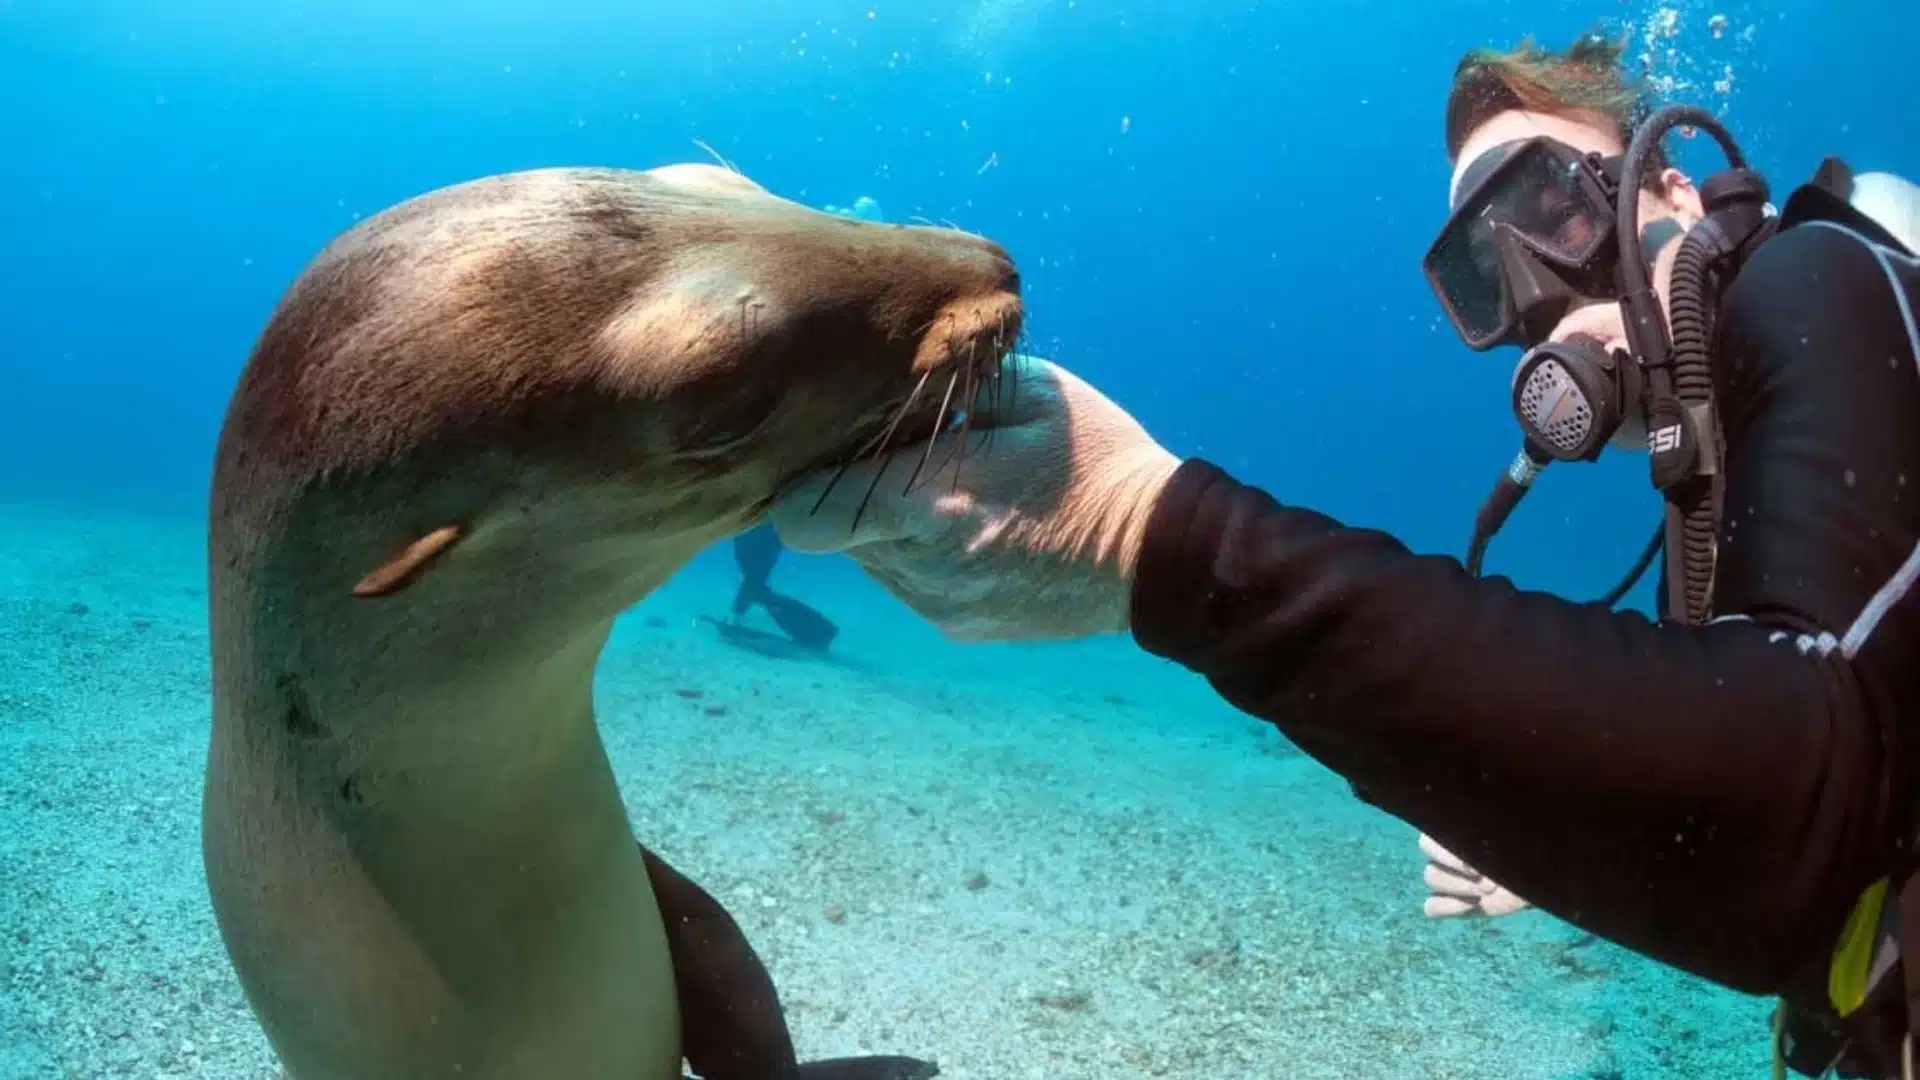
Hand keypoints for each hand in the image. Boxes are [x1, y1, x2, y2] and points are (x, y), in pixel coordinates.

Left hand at [769, 355, 1178, 641]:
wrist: (1160, 557)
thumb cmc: (1096, 459)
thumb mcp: (1028, 391)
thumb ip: (944, 385)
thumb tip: (880, 378)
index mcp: (928, 501)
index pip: (801, 513)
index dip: (802, 481)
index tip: (831, 448)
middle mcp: (920, 565)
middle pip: (831, 532)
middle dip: (851, 491)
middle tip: (901, 455)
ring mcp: (937, 604)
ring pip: (866, 558)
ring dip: (885, 523)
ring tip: (949, 488)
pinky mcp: (956, 625)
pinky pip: (906, 582)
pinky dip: (920, 554)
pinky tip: (975, 525)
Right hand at [1419, 833, 1530, 917]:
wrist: (1539, 873)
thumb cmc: (1526, 850)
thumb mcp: (1509, 839)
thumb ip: (1487, 838)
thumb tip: (1475, 849)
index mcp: (1454, 833)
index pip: (1427, 843)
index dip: (1448, 857)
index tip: (1476, 867)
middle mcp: (1445, 854)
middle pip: (1431, 867)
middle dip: (1460, 880)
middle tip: (1491, 885)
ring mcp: (1448, 879)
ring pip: (1432, 880)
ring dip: (1460, 889)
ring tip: (1489, 892)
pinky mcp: (1454, 903)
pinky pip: (1432, 907)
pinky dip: (1448, 907)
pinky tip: (1473, 906)